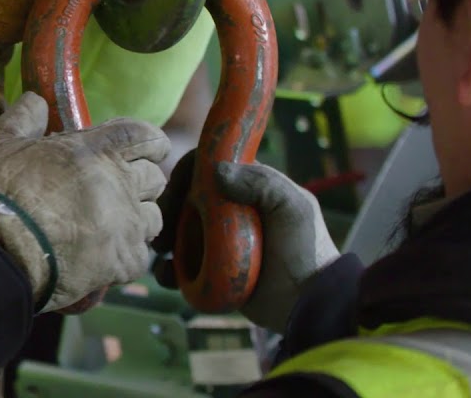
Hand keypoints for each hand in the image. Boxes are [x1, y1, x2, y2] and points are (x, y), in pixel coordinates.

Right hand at [0, 92, 169, 313]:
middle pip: (155, 177)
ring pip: (154, 218)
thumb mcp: (0, 145)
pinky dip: (126, 257)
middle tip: (116, 190)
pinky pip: (141, 257)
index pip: (144, 135)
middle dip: (140, 182)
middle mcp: (119, 183)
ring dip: (137, 220)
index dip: (148, 142)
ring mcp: (125, 225)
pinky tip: (105, 258)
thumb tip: (37, 99)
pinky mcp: (122, 263)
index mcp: (94, 150)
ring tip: (112, 227)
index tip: (139, 150)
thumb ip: (24, 119)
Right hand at [152, 153, 338, 333]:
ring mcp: (216, 241)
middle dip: (167, 208)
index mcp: (247, 187)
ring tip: (162, 252)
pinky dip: (167, 268)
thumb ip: (263, 182)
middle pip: (184, 198)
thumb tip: (215, 171)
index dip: (186, 172)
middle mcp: (227, 210)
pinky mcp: (209, 270)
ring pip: (176, 230)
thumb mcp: (294, 208)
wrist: (308, 304)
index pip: (205, 166)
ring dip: (162, 236)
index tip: (177, 188)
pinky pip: (179, 265)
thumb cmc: (306, 251)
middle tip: (164, 226)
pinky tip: (167, 274)